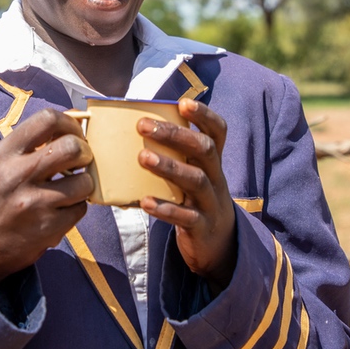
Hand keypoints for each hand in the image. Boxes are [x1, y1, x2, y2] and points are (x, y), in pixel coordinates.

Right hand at [0, 108, 93, 293]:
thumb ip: (28, 144)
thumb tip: (69, 127)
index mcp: (4, 154)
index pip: (46, 119)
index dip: (69, 122)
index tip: (73, 132)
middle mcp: (18, 175)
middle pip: (72, 148)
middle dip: (84, 152)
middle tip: (80, 159)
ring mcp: (35, 203)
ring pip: (84, 181)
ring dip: (84, 182)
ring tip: (73, 185)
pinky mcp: (48, 227)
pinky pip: (81, 208)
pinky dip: (78, 205)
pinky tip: (64, 207)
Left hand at [138, 98, 236, 293]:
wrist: (217, 246)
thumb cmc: (193, 199)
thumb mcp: (192, 174)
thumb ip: (175, 154)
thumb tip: (132, 129)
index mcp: (212, 162)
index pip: (217, 132)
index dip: (204, 115)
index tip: (184, 102)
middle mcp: (216, 178)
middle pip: (204, 150)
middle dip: (175, 135)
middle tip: (143, 125)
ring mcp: (211, 203)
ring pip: (196, 180)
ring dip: (169, 167)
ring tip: (142, 157)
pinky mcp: (202, 227)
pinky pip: (186, 217)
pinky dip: (166, 209)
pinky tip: (145, 201)